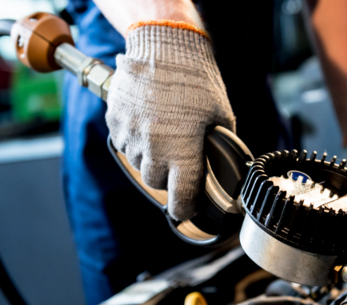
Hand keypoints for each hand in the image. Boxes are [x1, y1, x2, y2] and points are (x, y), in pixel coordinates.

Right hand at [106, 23, 234, 220]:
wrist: (165, 47)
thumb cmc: (198, 80)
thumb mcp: (222, 116)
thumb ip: (221, 146)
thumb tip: (225, 164)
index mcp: (183, 150)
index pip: (181, 196)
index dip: (185, 209)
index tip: (186, 211)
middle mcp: (153, 147)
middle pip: (156, 182)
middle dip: (168, 180)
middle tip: (179, 167)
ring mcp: (130, 133)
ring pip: (138, 164)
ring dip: (150, 160)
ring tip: (164, 139)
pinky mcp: (115, 120)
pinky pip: (123, 143)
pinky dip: (135, 142)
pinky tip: (148, 126)